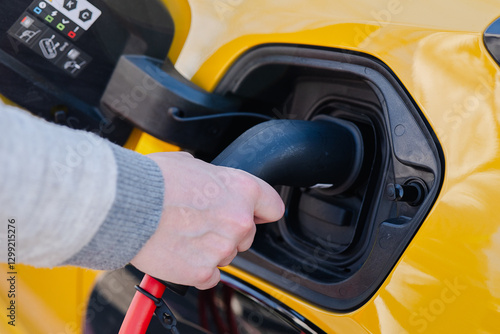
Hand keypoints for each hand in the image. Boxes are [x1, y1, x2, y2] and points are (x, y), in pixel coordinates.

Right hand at [130, 152, 284, 289]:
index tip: (254, 215)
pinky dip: (196, 268)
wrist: (125, 203)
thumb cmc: (153, 180)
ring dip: (209, 249)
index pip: (273, 207)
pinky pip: (209, 276)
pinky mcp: (202, 271)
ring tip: (181, 234)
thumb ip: (214, 180)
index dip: (261, 211)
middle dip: (227, 231)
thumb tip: (211, 185)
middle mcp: (239, 220)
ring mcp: (222, 248)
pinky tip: (178, 252)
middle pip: (246, 235)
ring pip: (226, 256)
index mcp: (242, 189)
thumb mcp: (192, 164)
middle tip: (199, 222)